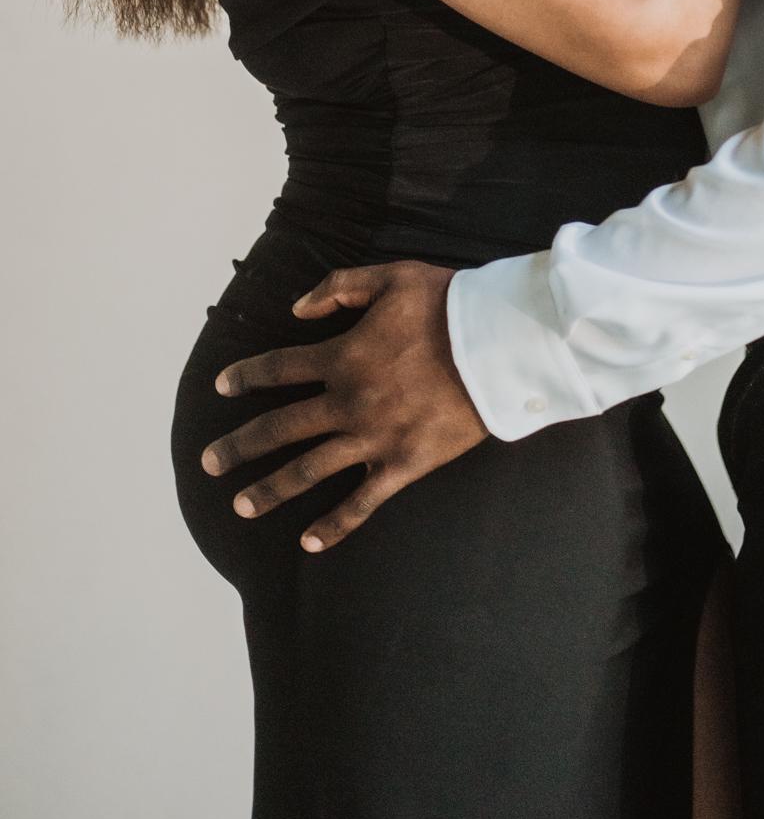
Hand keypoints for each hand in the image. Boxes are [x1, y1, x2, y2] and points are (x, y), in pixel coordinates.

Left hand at [202, 260, 486, 552]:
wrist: (498, 344)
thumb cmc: (447, 305)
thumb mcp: (390, 277)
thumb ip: (338, 288)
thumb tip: (296, 310)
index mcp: (342, 355)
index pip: (279, 369)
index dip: (246, 377)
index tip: (221, 387)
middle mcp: (348, 401)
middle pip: (279, 428)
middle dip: (240, 446)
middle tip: (209, 462)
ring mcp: (373, 437)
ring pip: (309, 470)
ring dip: (270, 489)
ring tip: (240, 506)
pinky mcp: (404, 464)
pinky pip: (362, 501)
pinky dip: (334, 524)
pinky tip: (308, 541)